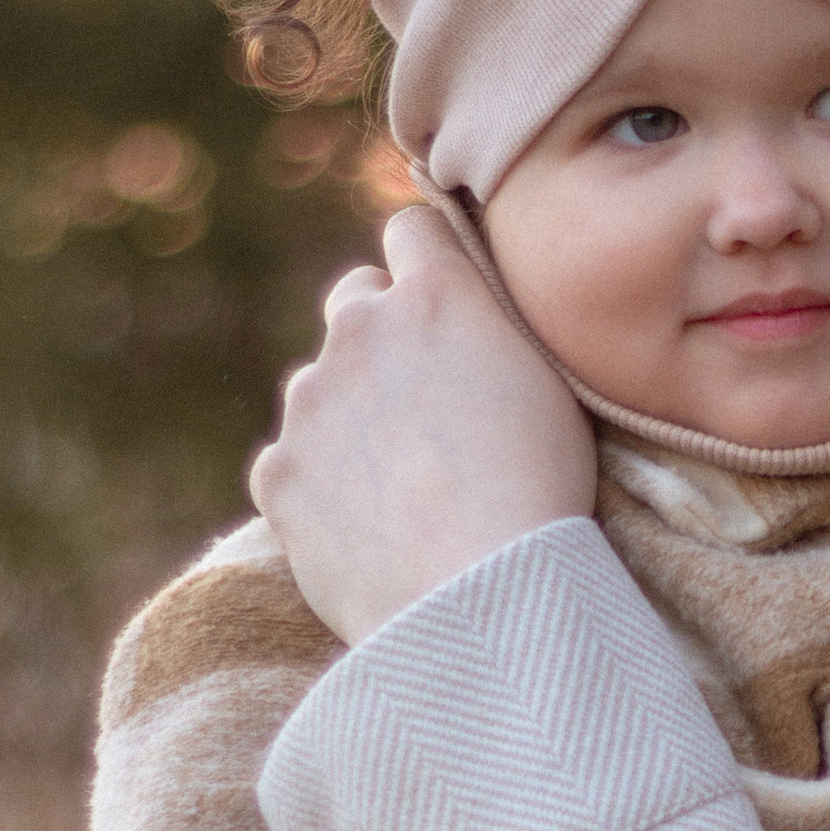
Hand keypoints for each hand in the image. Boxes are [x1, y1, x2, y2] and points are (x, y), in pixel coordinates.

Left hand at [251, 202, 597, 640]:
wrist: (482, 601)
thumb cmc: (542, 501)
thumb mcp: (552, 391)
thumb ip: (495, 336)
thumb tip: (468, 323)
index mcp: (439, 299)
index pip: (412, 228)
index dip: (428, 263)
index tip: (444, 300)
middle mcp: (360, 330)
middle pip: (355, 298)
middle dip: (381, 335)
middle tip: (425, 404)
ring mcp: (308, 402)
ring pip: (320, 387)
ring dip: (350, 418)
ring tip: (405, 489)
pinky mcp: (277, 473)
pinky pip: (292, 464)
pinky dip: (319, 488)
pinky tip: (369, 530)